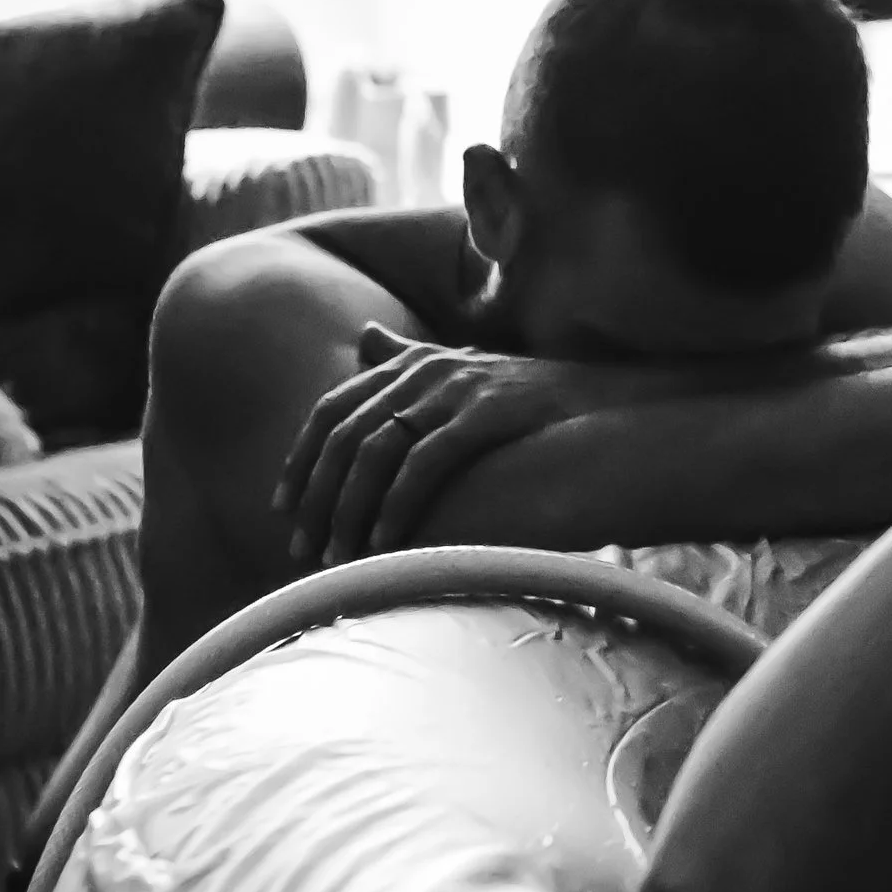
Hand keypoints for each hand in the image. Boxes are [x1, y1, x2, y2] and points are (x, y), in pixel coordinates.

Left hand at [274, 324, 595, 563]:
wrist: (609, 405)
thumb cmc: (535, 399)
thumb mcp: (465, 368)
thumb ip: (409, 357)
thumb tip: (365, 337)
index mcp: (411, 363)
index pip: (332, 409)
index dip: (300, 459)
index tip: (282, 507)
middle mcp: (424, 370)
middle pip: (344, 435)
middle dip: (317, 495)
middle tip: (301, 545)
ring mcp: (455, 389)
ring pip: (374, 452)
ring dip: (348, 509)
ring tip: (338, 554)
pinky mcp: (484, 412)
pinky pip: (422, 465)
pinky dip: (396, 506)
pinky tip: (384, 541)